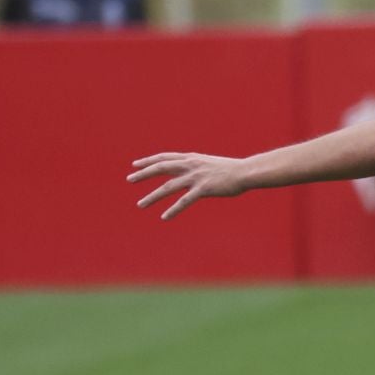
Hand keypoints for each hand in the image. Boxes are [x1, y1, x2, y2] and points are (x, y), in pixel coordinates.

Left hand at [128, 152, 253, 219]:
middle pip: (161, 168)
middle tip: (129, 179)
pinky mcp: (203, 189)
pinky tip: (164, 217)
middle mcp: (190, 165)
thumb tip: (191, 174)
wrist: (245, 172)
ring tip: (140, 204)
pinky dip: (173, 210)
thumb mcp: (210, 164)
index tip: (135, 165)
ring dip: (153, 196)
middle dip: (143, 174)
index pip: (165, 157)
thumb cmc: (231, 170)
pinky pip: (184, 201)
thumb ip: (198, 168)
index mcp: (191, 158)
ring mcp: (196, 177)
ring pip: (168, 186)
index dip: (149, 161)